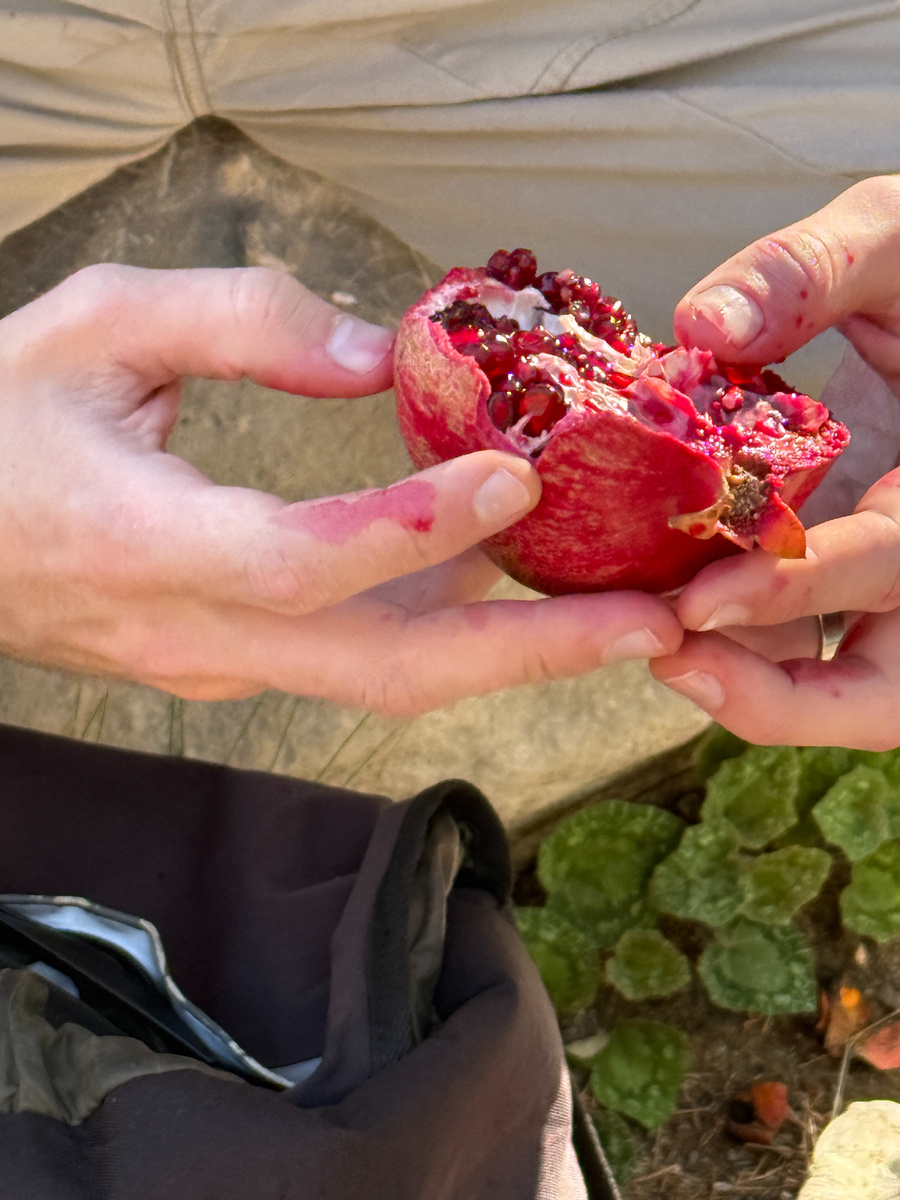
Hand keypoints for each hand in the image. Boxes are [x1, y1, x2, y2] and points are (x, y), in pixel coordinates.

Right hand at [0, 264, 680, 713]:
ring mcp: (217, 668)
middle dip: (528, 656)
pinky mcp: (233, 669)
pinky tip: (513, 599)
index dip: (415, 529)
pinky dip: (447, 638)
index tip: (517, 474)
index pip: (301, 559)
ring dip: (509, 657)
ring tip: (621, 622)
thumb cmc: (0, 426)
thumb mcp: (98, 326)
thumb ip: (243, 322)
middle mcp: (193, 636)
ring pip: (382, 680)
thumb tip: (382, 356)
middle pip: (382, 670)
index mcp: (144, 545)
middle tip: (648, 628)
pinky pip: (357, 662)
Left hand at [649, 175, 899, 748]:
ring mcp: (890, 579)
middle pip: (885, 692)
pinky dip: (740, 645)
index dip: (798, 591)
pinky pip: (803, 644)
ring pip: (844, 688)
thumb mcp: (897, 240)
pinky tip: (660, 604)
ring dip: (750, 686)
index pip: (892, 562)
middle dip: (782, 699)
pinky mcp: (851, 579)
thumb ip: (813, 274)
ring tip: (649, 650)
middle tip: (673, 664)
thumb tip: (698, 329)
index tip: (697, 604)